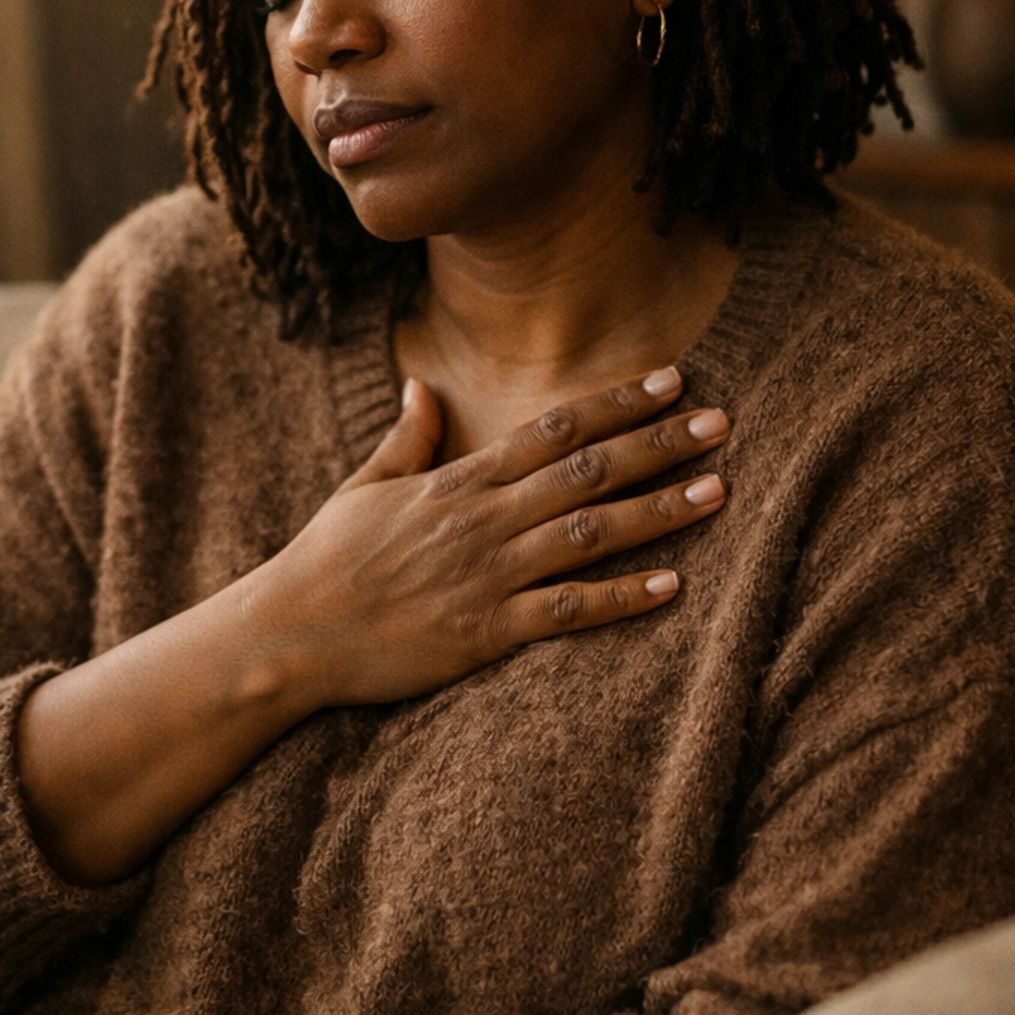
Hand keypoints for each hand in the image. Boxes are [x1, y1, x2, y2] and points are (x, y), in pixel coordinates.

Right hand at [242, 366, 727, 713]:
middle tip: (722, 422)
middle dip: (658, 444)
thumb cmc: (326, 560)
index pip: (553, 428)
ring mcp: (488, 576)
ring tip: (717, 490)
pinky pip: (566, 613)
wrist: (291, 634)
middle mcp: (483, 520)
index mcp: (458, 480)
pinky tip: (671, 587)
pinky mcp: (487, 633)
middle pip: (587, 471)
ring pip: (589, 534)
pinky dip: (619, 599)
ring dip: (657, 512)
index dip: (616, 403)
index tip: (671, 380)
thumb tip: (423, 387)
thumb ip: (405, 438)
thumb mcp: (363, 487)